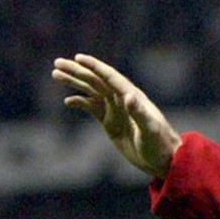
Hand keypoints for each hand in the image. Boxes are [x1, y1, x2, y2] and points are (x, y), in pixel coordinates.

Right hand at [52, 54, 181, 177]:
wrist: (164, 160)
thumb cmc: (160, 145)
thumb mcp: (150, 130)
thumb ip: (139, 113)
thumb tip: (128, 95)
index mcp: (133, 97)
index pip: (110, 77)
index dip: (95, 66)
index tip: (78, 57)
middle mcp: (123, 101)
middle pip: (96, 81)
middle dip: (77, 71)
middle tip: (57, 63)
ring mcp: (116, 111)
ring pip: (91, 91)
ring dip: (75, 82)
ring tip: (55, 74)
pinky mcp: (111, 123)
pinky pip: (92, 108)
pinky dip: (80, 102)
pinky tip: (68, 101)